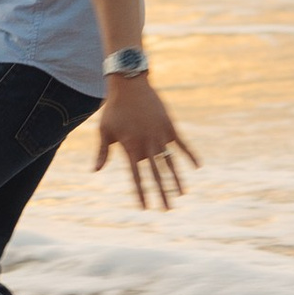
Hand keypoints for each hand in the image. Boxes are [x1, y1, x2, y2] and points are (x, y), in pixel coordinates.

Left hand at [93, 73, 196, 211]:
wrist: (129, 85)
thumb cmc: (113, 109)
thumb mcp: (104, 130)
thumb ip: (103, 152)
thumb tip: (95, 171)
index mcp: (130, 148)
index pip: (136, 177)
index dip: (141, 193)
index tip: (145, 208)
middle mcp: (147, 145)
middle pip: (156, 175)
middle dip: (162, 194)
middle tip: (167, 209)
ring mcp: (160, 136)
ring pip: (170, 163)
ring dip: (176, 180)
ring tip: (181, 194)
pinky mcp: (170, 126)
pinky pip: (182, 144)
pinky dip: (190, 155)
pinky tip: (198, 167)